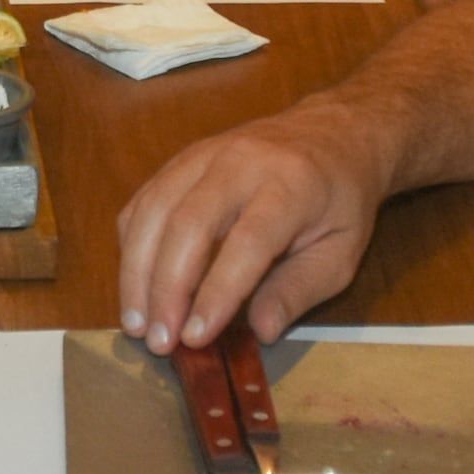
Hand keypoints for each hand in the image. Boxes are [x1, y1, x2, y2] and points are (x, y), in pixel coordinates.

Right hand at [117, 106, 390, 356]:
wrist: (333, 133)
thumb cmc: (340, 200)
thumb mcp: (340, 252)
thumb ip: (299, 291)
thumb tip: (260, 331)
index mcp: (291, 186)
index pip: (247, 242)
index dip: (218, 292)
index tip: (196, 337)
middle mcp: (242, 163)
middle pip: (189, 223)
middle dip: (166, 288)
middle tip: (158, 340)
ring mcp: (205, 156)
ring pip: (155, 211)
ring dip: (137, 272)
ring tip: (135, 322)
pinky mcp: (181, 160)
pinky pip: (144, 202)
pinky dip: (133, 247)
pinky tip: (136, 285)